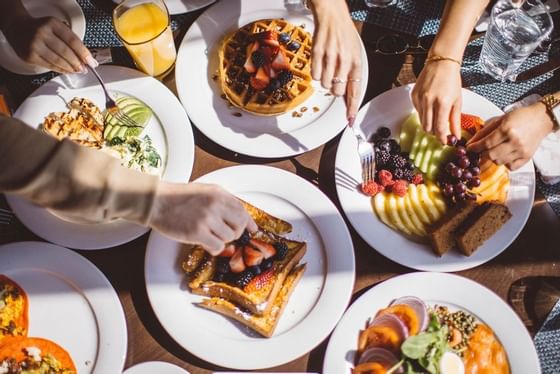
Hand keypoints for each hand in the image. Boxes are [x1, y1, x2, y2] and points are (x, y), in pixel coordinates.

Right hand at [3, 15, 92, 72]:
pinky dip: (60, 70)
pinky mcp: (29, 56)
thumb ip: (71, 40)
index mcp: (52, 23)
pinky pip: (49, 66)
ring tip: (77, 70)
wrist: (17, 28)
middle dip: (78, 63)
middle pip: (66, 52)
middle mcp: (42, 33)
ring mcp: (34, 45)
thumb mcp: (57, 27)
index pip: (73, 40)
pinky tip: (66, 71)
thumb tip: (86, 58)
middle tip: (85, 68)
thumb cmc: (42, 28)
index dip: (84, 53)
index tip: (91, 62)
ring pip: (58, 61)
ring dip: (70, 68)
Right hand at [148, 182, 257, 255]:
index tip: (252, 229)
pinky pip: (218, 247)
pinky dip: (214, 248)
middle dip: (235, 232)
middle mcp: (215, 204)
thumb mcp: (205, 190)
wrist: (157, 201)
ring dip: (221, 240)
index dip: (248, 223)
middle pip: (240, 225)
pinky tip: (206, 243)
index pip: (243, 210)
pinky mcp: (197, 232)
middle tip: (224, 233)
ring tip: (209, 236)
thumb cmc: (178, 197)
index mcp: (219, 193)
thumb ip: (223, 200)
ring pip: (229, 238)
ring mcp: (207, 218)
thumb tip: (241, 216)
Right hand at [310, 0, 362, 121]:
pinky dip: (316, 73)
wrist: (332, 16)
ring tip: (327, 68)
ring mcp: (330, 57)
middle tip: (334, 78)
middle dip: (334, 89)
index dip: (352, 106)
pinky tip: (320, 63)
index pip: (355, 90)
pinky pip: (314, 75)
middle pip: (337, 91)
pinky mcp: (317, 53)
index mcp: (356, 62)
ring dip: (325, 80)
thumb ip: (352, 74)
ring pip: (324, 84)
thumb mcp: (354, 54)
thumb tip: (348, 95)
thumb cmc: (344, 36)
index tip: (350, 118)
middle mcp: (344, 60)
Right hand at [411, 60, 461, 143]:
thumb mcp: (457, 101)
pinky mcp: (413, 96)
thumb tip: (455, 136)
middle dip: (434, 132)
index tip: (444, 142)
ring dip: (429, 123)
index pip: (439, 128)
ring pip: (421, 121)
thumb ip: (455, 120)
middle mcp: (429, 101)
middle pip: (427, 127)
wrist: (441, 64)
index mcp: (443, 102)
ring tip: (436, 117)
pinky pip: (417, 112)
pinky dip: (424, 113)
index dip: (441, 138)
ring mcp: (419, 98)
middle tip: (440, 131)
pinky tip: (430, 106)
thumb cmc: (451, 81)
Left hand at [467, 103, 554, 169]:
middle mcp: (515, 142)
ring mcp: (522, 151)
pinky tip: (504, 155)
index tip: (468, 148)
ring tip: (494, 150)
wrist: (541, 119)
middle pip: (491, 155)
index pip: (486, 144)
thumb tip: (471, 142)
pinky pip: (510, 167)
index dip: (474, 148)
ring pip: (499, 162)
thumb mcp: (500, 119)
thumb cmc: (520, 117)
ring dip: (492, 158)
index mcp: (507, 129)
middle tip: (479, 151)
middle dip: (481, 154)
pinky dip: (504, 163)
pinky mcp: (527, 158)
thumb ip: (484, 131)